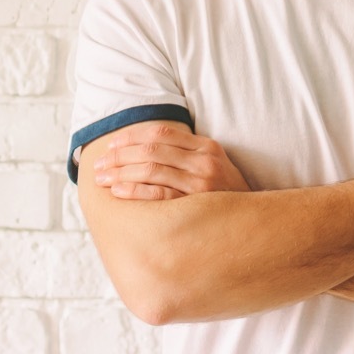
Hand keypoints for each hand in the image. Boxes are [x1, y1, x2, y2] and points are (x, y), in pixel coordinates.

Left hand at [92, 121, 250, 199]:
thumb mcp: (214, 164)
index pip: (161, 132)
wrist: (253, 220)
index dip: (132, 137)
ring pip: (151, 169)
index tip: (112, 144)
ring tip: (102, 178)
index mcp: (206, 147)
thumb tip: (145, 147)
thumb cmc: (225, 192)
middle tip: (99, 163)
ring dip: (121, 172)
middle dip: (120, 155)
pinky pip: (159, 195)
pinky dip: (135, 191)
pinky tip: (118, 192)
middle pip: (151, 150)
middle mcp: (203, 162)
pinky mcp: (196, 205)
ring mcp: (200, 184)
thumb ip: (188, 153)